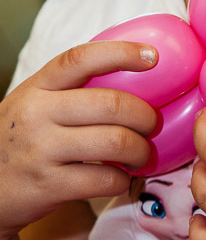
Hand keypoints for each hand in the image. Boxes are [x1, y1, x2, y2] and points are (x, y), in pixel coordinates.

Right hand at [0, 42, 157, 238]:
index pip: (81, 58)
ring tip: (143, 154)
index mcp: (38, 87)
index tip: (152, 56)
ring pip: (115, 142)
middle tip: (153, 124)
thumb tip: (131, 76)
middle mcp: (38, 113)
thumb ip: (69, 89)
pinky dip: (122, 179)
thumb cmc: (19, 139)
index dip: (121, 53)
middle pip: (111, 103)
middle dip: (145, 115)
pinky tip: (121, 177)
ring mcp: (42, 150)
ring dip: (141, 150)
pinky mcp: (49, 186)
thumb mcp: (32, 102)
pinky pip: (105, 179)